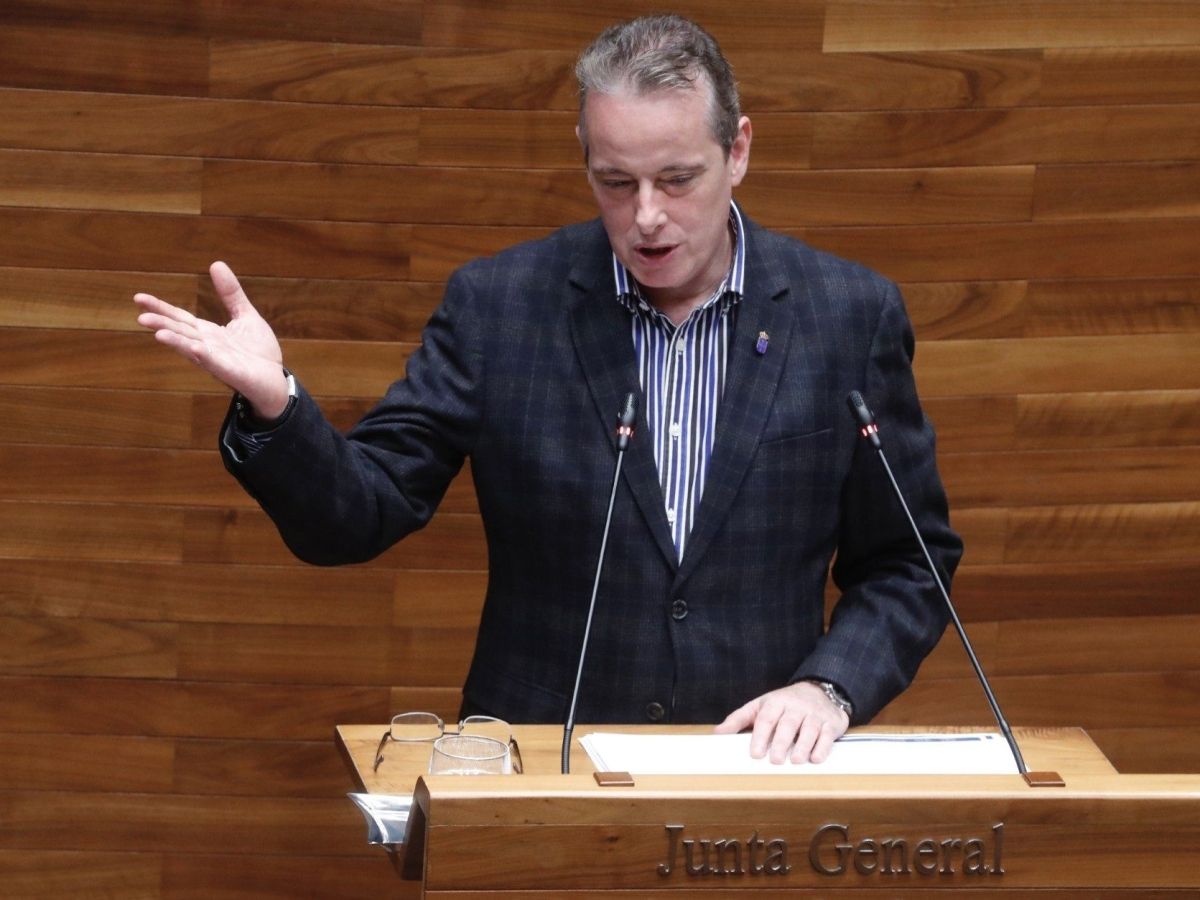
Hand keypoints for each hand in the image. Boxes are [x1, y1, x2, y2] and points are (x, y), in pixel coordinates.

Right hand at [134, 261, 288, 418]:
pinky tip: (196, 348)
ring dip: (177, 342)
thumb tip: (216, 264)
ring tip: (158, 333)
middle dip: (162, 324)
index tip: (138, 298)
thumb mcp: (245, 315)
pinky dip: (206, 356)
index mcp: (208, 332)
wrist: (275, 379)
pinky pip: (216, 363)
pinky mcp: (231, 373)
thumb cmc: (258, 350)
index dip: (160, 308)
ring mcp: (217, 360)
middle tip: (141, 316)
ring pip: (193, 349)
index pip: (180, 318)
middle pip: (181, 332)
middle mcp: (206, 346)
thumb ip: (231, 293)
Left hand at [714, 681, 848, 764]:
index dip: (761, 736)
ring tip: (796, 761)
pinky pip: (827, 734)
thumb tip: (718, 733)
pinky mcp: (830, 723)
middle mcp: (796, 707)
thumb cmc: (784, 703)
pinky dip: (822, 747)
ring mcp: (814, 714)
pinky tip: (815, 758)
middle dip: (781, 742)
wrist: (819, 690)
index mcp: (776, 702)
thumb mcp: (760, 706)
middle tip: (775, 760)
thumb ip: (739, 719)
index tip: (755, 753)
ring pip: (809, 729)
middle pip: (788, 724)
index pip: (767, 718)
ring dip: (803, 746)